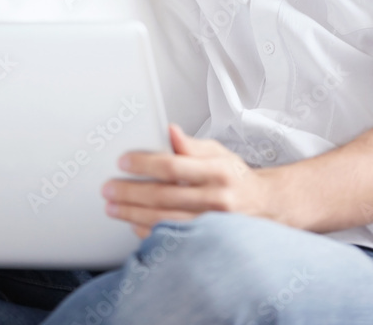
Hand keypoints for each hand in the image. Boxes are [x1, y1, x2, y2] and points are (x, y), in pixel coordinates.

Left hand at [101, 124, 266, 237]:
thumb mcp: (218, 152)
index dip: (145, 163)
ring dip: (133, 214)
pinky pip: (172, 240)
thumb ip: (191, 144)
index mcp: (217, 171)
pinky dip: (148, 233)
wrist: (263, 206)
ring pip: (165, 220)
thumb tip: (170, 130)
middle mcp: (215, 198)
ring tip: (113, 206)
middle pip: (164, 195)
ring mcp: (212, 224)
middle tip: (108, 188)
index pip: (173, 165)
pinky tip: (132, 223)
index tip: (123, 162)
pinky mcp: (208, 242)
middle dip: (130, 192)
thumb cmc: (235, 177)